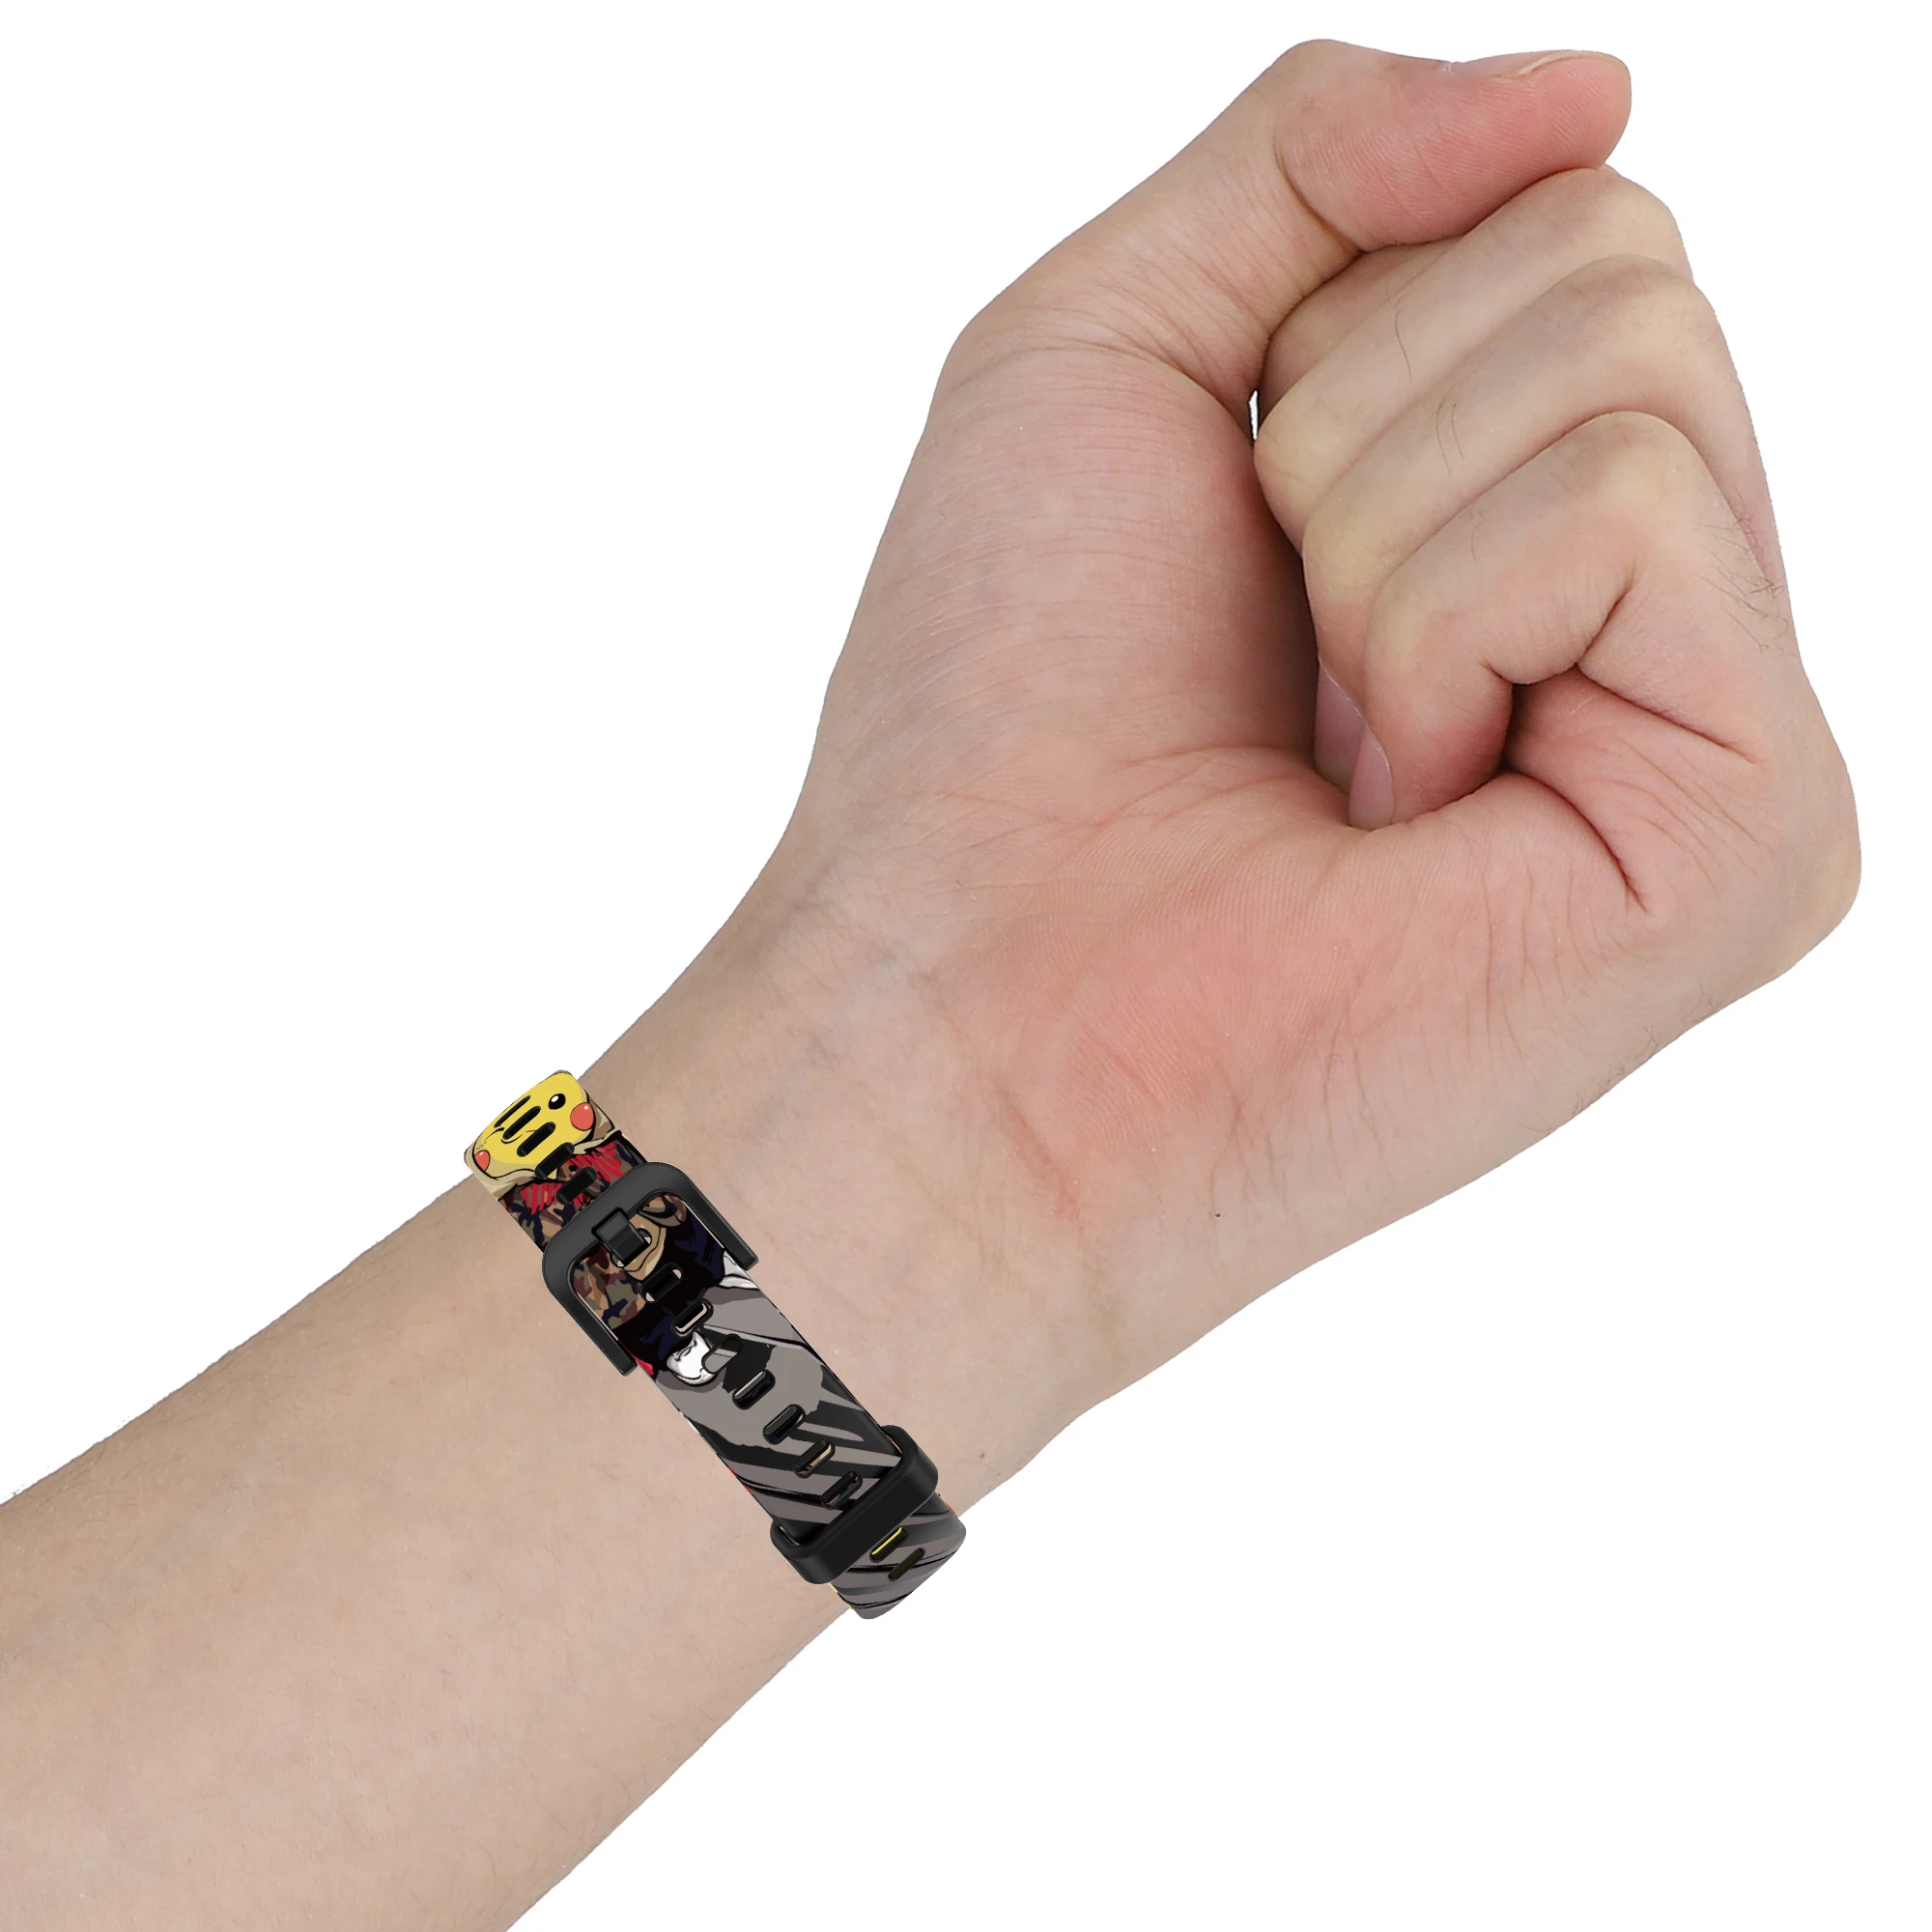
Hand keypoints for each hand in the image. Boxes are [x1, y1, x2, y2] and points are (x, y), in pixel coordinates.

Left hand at [623, 39, 1855, 1465]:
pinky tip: (1400, 810)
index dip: (1329, 319)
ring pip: (1634, 359)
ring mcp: (1715, 727)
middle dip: (1351, 410)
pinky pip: (1629, 510)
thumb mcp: (1109, 343)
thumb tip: (1603, 87)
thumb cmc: (1003, 706)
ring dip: (1375, 529)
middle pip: (1616, 257)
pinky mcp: (1754, 835)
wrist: (968, 998)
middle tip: (1276, 646)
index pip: (1555, 213)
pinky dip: (1438, 621)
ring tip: (1328, 750)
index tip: (1232, 522)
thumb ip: (1314, 155)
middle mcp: (1644, 612)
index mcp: (1514, 507)